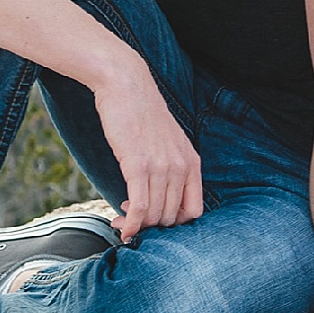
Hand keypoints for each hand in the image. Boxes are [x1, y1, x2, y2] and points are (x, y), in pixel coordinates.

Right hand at [91, 61, 202, 238]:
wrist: (126, 85)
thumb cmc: (142, 114)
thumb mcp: (168, 142)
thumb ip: (171, 168)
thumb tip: (159, 197)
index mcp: (192, 163)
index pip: (193, 211)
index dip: (173, 223)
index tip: (154, 218)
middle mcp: (181, 167)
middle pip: (170, 217)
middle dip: (149, 226)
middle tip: (129, 221)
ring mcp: (161, 167)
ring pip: (154, 215)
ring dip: (135, 226)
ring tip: (120, 221)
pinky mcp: (138, 165)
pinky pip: (139, 206)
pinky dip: (130, 223)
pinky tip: (120, 225)